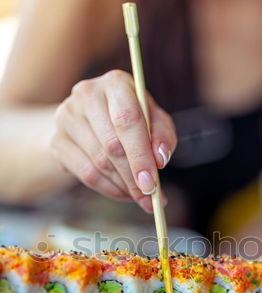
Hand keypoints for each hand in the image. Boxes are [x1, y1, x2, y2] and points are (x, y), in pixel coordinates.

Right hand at [50, 70, 176, 211]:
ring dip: (123, 186)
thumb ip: (163, 136)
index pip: (128, 121)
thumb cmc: (131, 118)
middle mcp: (86, 94)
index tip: (152, 184)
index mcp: (115, 83)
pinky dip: (109, 189)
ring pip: (99, 163)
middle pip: (112, 146)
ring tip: (140, 196)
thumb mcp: (154, 120)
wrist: (91, 118)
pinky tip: (123, 193)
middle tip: (150, 199)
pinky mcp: (57, 140)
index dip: (140, 156)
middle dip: (134, 177)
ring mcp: (67, 117)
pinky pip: (86, 174)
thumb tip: (160, 159)